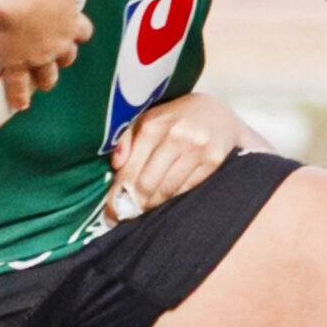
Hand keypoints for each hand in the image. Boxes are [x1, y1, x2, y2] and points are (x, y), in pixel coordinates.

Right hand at [0, 0, 96, 113]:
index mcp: (71, 21)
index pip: (83, 31)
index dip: (79, 31)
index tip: (75, 30)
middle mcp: (58, 43)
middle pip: (67, 56)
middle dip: (64, 57)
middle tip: (56, 56)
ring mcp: (37, 57)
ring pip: (47, 75)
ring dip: (46, 79)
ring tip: (43, 83)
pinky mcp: (15, 64)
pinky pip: (18, 86)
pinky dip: (19, 97)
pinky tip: (21, 106)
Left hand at [106, 92, 264, 221]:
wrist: (215, 112)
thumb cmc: (173, 119)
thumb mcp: (147, 119)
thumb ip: (126, 139)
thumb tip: (116, 165)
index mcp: (153, 124)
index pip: (130, 168)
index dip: (118, 193)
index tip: (111, 211)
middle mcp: (176, 136)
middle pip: (148, 183)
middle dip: (136, 202)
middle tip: (129, 214)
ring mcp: (197, 149)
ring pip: (168, 190)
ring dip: (154, 203)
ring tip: (146, 207)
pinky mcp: (213, 161)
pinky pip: (188, 189)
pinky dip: (175, 198)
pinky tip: (168, 199)